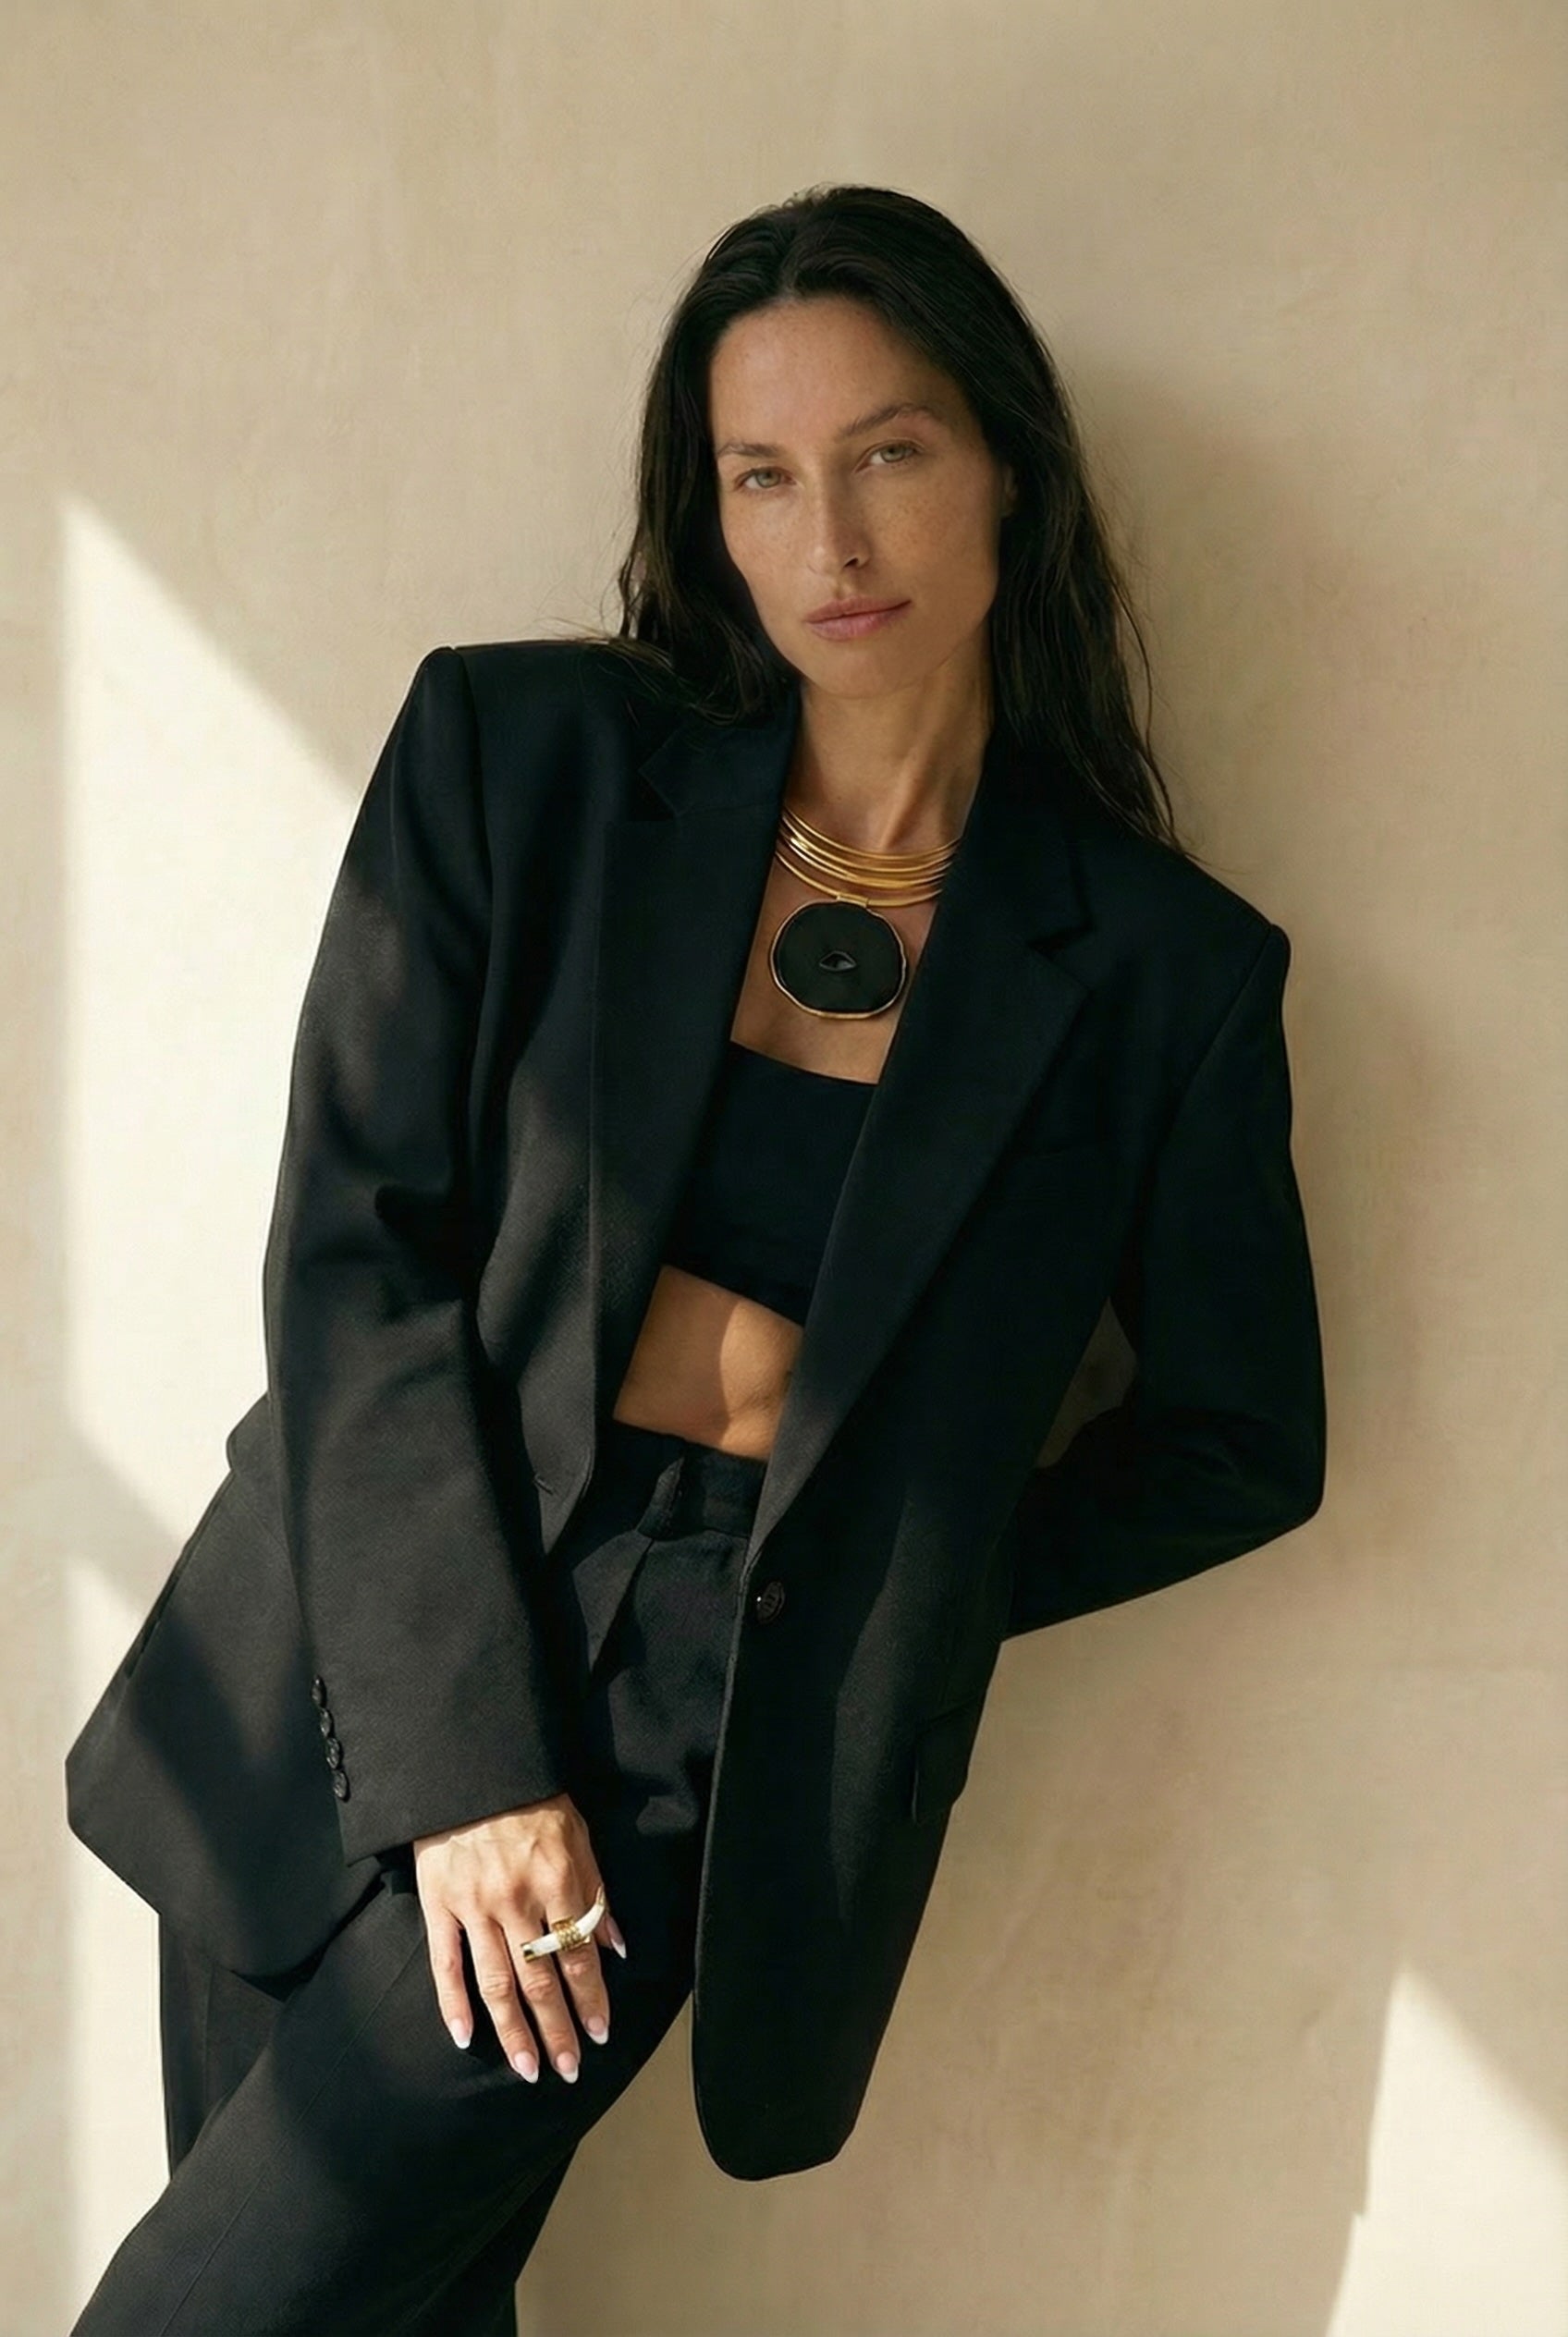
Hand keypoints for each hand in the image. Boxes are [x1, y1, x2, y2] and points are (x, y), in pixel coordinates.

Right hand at [413, 1793, 627, 2083]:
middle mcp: (517, 1901)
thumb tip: (617, 1946)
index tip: (600, 2033)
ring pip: (497, 1983)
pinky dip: (454, 2004)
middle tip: (568, 2070)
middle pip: (541, 1979)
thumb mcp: (578, 1835)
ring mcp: (474, 1906)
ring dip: (514, 2031)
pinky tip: (465, 2037)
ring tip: (528, 2068)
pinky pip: (446, 1964)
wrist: (471, 1767)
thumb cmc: (531, 1798)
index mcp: (557, 1880)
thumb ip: (597, 1892)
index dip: (591, 1998)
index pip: (578, 1954)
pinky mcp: (439, 1905)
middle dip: (558, 2030)